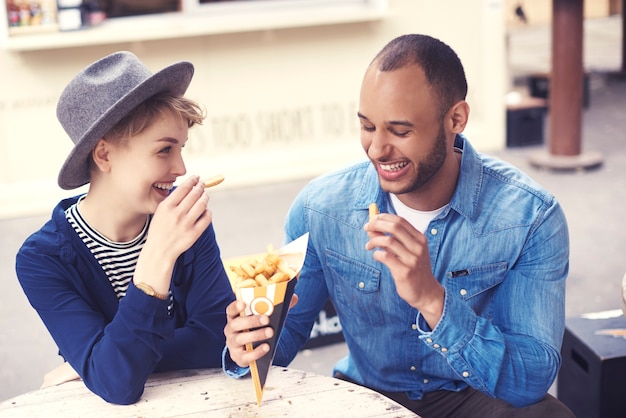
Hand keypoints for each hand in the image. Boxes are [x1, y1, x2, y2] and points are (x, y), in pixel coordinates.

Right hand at [134, 176, 210, 292]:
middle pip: (194, 194)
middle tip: (202, 184)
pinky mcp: (194, 233)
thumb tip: (189, 187)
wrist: (159, 251)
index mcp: (166, 207)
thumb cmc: (160, 229)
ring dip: (206, 197)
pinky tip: (206, 210)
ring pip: (202, 204)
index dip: (192, 181)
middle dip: (200, 187)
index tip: (196, 177)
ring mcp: (186, 224)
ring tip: (205, 195)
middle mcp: (176, 214)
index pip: (183, 188)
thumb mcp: (160, 212)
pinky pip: (207, 218)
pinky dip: (208, 212)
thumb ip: (172, 200)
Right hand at [224, 294, 298, 367]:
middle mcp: (231, 330)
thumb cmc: (257, 328)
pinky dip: (256, 352)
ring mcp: (233, 344)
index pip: (231, 310)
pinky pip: (245, 356)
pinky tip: (266, 347)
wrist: (253, 348)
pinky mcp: (238, 357)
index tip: (243, 303)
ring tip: (270, 332)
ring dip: (256, 335)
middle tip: (266, 319)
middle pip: (236, 324)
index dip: (235, 306)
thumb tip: (294, 298)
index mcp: (235, 317)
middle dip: (252, 321)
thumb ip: (278, 306)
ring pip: (240, 339)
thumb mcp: (264, 317)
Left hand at [364, 213, 443, 328]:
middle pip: (394, 227)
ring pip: (388, 241)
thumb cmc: (414, 270)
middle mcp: (418, 247)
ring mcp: (412, 259)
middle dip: (377, 224)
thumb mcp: (405, 252)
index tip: (373, 218)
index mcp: (420, 239)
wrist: (426, 292)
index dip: (384, 217)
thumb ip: (390, 239)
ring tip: (368, 246)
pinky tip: (376, 256)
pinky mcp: (405, 272)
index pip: (400, 221)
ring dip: (374, 241)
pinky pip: (386, 257)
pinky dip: (377, 254)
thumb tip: (372, 228)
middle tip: (366, 227)